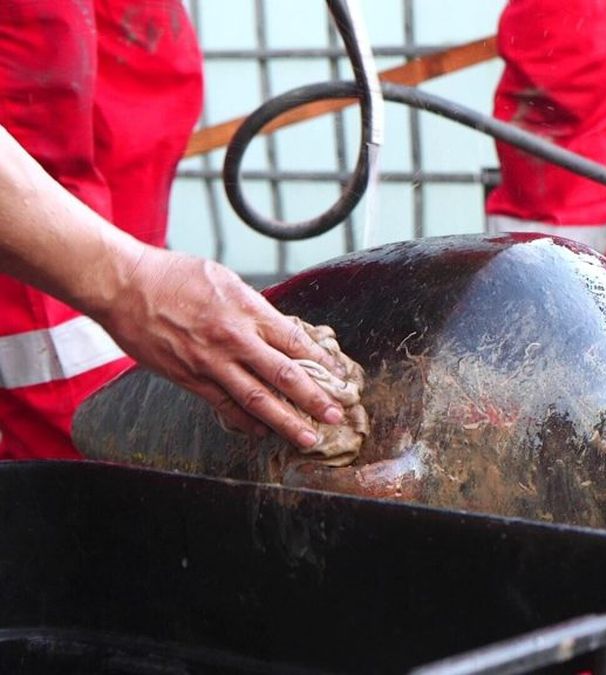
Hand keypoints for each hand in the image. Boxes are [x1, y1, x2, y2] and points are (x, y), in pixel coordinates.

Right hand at [91, 245, 345, 447]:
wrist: (124, 285)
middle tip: (336, 416)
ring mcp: (210, 362)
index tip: (339, 376)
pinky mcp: (188, 378)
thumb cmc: (173, 276)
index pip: (295, 341)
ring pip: (257, 398)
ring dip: (286, 421)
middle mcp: (233, 338)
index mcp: (247, 310)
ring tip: (308, 437)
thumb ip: (253, 307)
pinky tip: (262, 432)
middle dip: (314, 399)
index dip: (321, 362)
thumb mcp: (225, 280)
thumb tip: (278, 328)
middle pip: (284, 374)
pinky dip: (245, 421)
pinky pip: (223, 405)